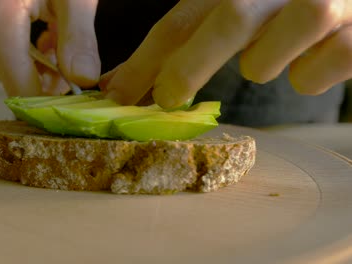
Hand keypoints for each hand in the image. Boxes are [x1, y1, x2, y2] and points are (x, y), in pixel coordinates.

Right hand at [0, 0, 100, 96]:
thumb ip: (78, 37)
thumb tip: (84, 81)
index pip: (23, 91)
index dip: (53, 105)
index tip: (80, 107)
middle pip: (21, 84)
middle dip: (54, 83)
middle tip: (80, 68)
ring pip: (17, 73)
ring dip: (47, 69)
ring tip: (65, 42)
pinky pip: (10, 59)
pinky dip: (35, 57)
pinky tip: (50, 38)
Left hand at [101, 0, 351, 108]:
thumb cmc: (281, 2)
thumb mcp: (238, 3)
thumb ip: (187, 34)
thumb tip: (122, 84)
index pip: (181, 19)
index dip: (143, 61)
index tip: (115, 96)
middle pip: (225, 24)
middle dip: (188, 68)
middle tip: (168, 98)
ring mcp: (322, 6)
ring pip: (265, 62)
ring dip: (261, 65)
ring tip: (278, 46)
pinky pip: (311, 79)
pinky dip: (307, 76)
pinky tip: (319, 53)